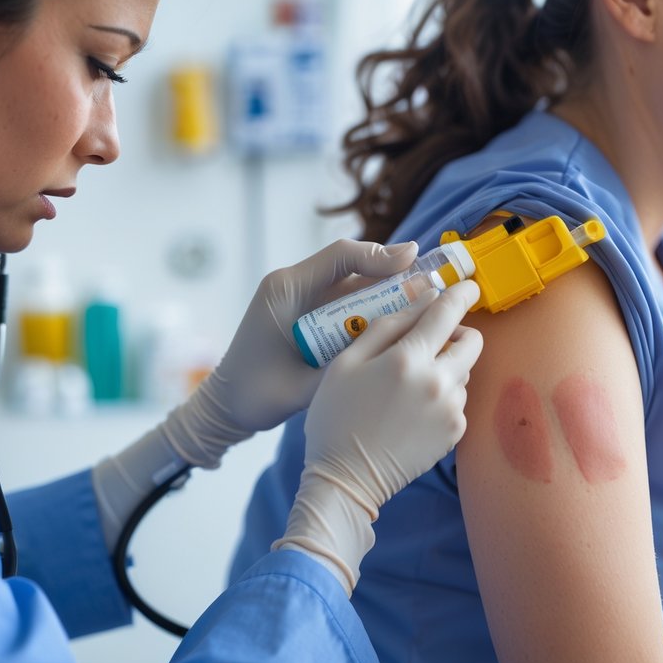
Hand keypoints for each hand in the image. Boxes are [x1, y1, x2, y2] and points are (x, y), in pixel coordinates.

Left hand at [155, 239, 419, 467]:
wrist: (226, 407)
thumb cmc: (254, 395)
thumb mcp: (300, 386)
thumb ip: (343, 367)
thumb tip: (395, 348)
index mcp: (286, 291)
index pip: (339, 257)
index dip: (379, 255)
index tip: (414, 259)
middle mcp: (295, 287)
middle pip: (354, 269)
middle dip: (395, 275)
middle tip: (436, 284)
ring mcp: (303, 300)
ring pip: (356, 287)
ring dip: (389, 294)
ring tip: (429, 303)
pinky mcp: (310, 314)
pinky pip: (348, 305)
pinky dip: (374, 311)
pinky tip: (403, 324)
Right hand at [275, 279, 483, 593]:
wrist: (345, 480)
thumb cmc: (336, 418)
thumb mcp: (346, 362)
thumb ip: (386, 325)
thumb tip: (423, 300)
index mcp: (408, 360)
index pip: (447, 312)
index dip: (460, 293)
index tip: (467, 286)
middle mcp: (438, 383)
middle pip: (472, 341)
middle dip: (457, 333)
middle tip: (430, 340)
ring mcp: (451, 411)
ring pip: (464, 372)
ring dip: (446, 367)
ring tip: (409, 384)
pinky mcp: (455, 434)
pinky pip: (458, 401)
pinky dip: (442, 397)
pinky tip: (412, 410)